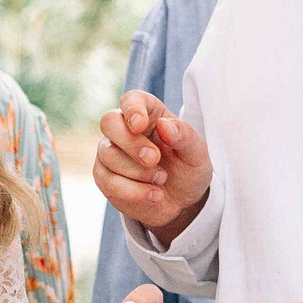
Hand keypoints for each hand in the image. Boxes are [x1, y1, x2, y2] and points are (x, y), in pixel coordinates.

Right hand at [95, 92, 212, 243]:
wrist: (182, 202)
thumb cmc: (188, 169)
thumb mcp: (197, 153)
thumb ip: (184, 136)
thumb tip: (164, 125)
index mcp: (149, 114)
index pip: (132, 99)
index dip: (132, 109)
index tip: (139, 125)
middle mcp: (125, 129)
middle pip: (109, 122)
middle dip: (131, 143)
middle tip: (154, 159)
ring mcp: (111, 153)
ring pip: (108, 154)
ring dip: (137, 171)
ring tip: (161, 179)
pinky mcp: (105, 177)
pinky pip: (107, 181)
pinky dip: (132, 191)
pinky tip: (154, 195)